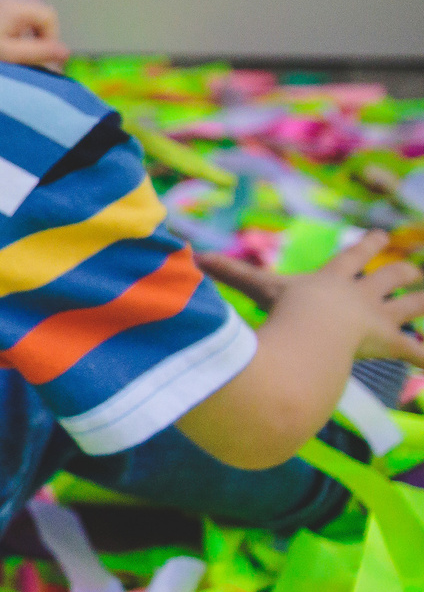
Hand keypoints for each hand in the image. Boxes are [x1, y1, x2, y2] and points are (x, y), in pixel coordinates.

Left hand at [0, 0, 68, 69]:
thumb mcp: (9, 56)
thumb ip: (38, 53)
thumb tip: (67, 52)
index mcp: (12, 8)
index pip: (49, 16)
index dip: (51, 37)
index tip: (42, 56)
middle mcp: (9, 2)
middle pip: (45, 16)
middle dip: (45, 37)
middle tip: (32, 57)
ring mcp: (6, 6)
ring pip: (38, 20)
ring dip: (36, 38)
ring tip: (21, 53)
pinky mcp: (3, 14)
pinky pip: (27, 22)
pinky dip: (28, 36)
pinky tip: (15, 49)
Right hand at [206, 232, 423, 364]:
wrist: (313, 333)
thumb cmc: (284, 309)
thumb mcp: (256, 287)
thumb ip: (228, 273)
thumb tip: (191, 256)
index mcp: (334, 278)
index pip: (354, 255)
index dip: (368, 245)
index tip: (381, 235)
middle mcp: (362, 294)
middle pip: (393, 275)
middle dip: (403, 272)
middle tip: (412, 270)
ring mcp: (379, 318)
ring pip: (413, 305)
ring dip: (422, 302)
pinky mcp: (389, 343)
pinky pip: (416, 351)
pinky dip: (423, 356)